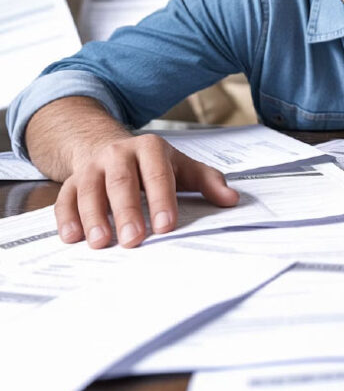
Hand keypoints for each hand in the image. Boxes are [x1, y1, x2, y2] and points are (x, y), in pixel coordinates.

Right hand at [53, 133, 238, 248]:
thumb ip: (207, 182)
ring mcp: (92, 167)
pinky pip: (65, 199)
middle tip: (134, 240)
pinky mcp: (71, 182)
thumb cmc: (152, 164)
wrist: (110, 147)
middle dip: (128, 211)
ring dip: (94, 216)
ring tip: (100, 242)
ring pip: (89, 190)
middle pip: (122, 182)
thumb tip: (231, 199)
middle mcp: (118, 154)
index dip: (162, 200)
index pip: (158, 174)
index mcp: (150, 149)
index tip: (166, 225)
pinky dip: (66, 218)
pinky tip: (72, 237)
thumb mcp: (182, 167)